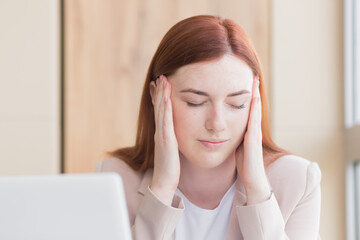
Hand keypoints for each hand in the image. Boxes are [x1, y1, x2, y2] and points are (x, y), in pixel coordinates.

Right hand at [149, 75, 179, 205]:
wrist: (164, 182)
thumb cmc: (170, 168)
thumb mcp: (172, 150)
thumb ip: (172, 140)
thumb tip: (175, 134)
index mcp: (162, 133)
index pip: (161, 111)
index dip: (160, 96)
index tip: (162, 83)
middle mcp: (160, 132)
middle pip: (159, 107)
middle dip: (160, 91)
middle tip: (161, 75)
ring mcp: (161, 135)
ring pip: (161, 111)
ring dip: (161, 94)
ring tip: (163, 80)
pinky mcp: (166, 141)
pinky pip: (166, 122)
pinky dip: (165, 108)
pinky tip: (166, 98)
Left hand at [235, 76, 270, 204]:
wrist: (252, 179)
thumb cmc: (243, 164)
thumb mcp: (235, 145)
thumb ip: (232, 135)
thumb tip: (222, 128)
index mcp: (246, 129)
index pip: (245, 108)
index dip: (244, 94)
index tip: (240, 80)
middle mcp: (252, 128)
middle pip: (252, 105)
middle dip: (252, 90)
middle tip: (251, 73)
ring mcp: (254, 132)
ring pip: (255, 109)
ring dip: (255, 94)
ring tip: (254, 79)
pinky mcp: (253, 138)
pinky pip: (254, 119)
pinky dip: (255, 107)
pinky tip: (254, 97)